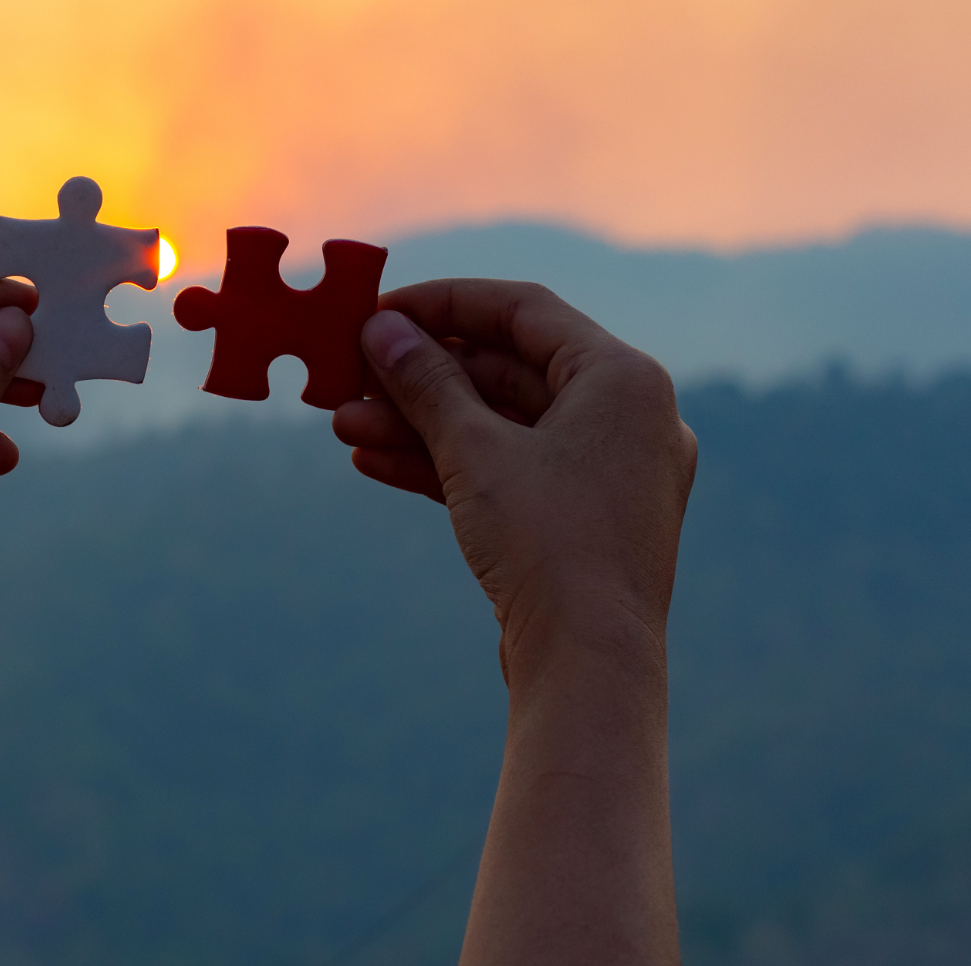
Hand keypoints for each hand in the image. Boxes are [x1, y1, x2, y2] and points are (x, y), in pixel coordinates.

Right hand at [332, 279, 695, 665]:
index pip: (523, 310)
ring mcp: (605, 471)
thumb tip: (380, 330)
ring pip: (499, 425)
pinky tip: (374, 462)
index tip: (377, 310)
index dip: (442, 303)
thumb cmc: (547, 545)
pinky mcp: (579, 519)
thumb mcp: (474, 451)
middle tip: (348, 372)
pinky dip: (446, 464)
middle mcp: (626, 416)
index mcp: (623, 379)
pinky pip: (507, 470)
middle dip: (419, 376)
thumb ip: (425, 382)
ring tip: (343, 423)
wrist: (588, 668)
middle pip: (505, 371)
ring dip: (419, 423)